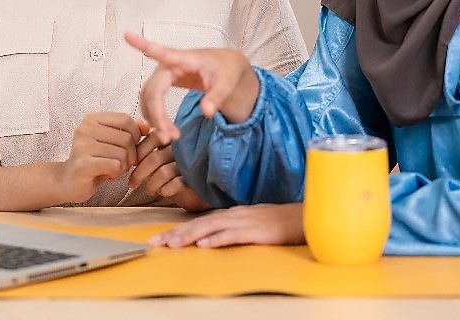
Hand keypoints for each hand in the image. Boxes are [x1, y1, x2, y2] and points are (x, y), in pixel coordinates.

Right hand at [58, 112, 142, 202]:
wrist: (68, 182)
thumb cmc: (94, 161)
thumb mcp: (112, 142)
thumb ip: (128, 131)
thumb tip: (148, 127)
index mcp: (92, 119)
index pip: (126, 119)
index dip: (135, 135)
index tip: (130, 148)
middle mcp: (85, 129)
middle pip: (127, 138)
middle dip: (131, 155)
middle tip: (120, 163)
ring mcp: (82, 146)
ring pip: (123, 153)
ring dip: (123, 166)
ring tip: (112, 169)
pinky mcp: (83, 164)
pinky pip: (115, 165)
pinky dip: (116, 173)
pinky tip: (107, 175)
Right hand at [123, 31, 259, 142]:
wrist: (227, 68)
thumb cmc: (226, 70)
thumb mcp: (227, 83)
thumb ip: (217, 97)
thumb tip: (206, 112)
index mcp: (183, 59)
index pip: (160, 52)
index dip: (142, 44)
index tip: (127, 33)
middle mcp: (167, 65)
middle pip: (152, 91)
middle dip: (157, 115)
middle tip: (170, 137)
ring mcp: (163, 74)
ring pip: (148, 98)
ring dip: (155, 118)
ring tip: (171, 136)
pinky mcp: (162, 83)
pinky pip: (150, 100)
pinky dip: (155, 116)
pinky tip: (166, 128)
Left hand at [128, 130, 210, 212]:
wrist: (200, 192)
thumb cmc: (177, 175)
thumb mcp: (161, 160)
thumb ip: (149, 151)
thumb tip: (127, 152)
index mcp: (176, 138)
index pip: (154, 136)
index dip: (139, 152)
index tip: (131, 165)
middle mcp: (185, 147)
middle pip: (155, 157)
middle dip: (139, 173)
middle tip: (132, 183)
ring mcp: (192, 163)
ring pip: (163, 172)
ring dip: (152, 184)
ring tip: (150, 190)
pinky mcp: (196, 179)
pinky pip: (176, 183)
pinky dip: (166, 190)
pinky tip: (164, 192)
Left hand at [148, 204, 304, 247]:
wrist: (303, 218)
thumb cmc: (278, 223)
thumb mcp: (251, 225)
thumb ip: (231, 229)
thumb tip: (210, 238)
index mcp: (231, 214)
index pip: (198, 222)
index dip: (177, 230)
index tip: (159, 239)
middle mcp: (234, 215)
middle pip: (199, 223)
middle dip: (175, 233)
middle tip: (155, 242)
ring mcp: (244, 221)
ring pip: (211, 227)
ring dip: (190, 236)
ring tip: (173, 244)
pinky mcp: (256, 231)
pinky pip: (233, 235)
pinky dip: (218, 239)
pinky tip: (205, 244)